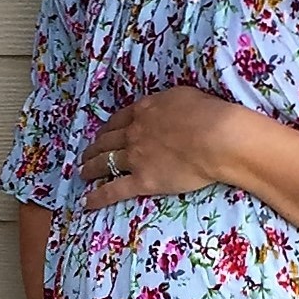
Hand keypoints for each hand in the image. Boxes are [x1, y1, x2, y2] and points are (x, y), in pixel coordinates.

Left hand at [77, 86, 241, 209]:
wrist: (215, 138)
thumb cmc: (208, 114)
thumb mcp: (184, 96)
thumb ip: (169, 103)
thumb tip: (169, 107)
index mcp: (144, 111)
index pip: (120, 119)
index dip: (109, 127)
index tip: (105, 133)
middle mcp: (134, 133)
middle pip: (107, 141)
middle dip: (95, 147)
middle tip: (88, 153)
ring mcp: (136, 158)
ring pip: (105, 163)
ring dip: (91, 168)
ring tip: (83, 173)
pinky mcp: (143, 181)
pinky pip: (114, 190)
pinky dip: (98, 197)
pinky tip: (87, 203)